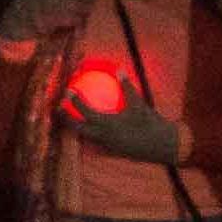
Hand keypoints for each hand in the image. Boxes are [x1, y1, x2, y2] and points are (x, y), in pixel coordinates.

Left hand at [60, 99, 183, 164]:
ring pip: (85, 138)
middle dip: (66, 120)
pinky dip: (88, 135)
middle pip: (78, 129)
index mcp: (109, 125)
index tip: (67, 91)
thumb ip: (127, 87)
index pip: (85, 112)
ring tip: (68, 118)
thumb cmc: (151, 122)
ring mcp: (107, 147)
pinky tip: (88, 128)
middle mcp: (104, 138)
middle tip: (59, 108)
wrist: (162, 146)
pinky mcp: (112, 152)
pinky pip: (95, 143)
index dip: (74, 102)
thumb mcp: (139, 103)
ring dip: (75, 129)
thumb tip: (119, 70)